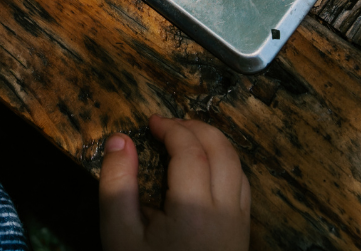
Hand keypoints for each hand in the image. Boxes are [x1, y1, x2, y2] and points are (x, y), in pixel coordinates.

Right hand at [99, 116, 250, 250]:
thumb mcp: (119, 237)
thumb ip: (117, 184)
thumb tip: (121, 139)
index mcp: (194, 209)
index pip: (190, 149)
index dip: (171, 128)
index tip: (151, 122)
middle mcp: (225, 212)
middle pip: (221, 150)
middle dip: (195, 128)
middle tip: (168, 125)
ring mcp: (239, 225)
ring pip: (237, 166)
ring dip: (213, 143)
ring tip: (185, 138)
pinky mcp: (243, 237)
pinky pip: (242, 186)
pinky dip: (226, 164)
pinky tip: (205, 168)